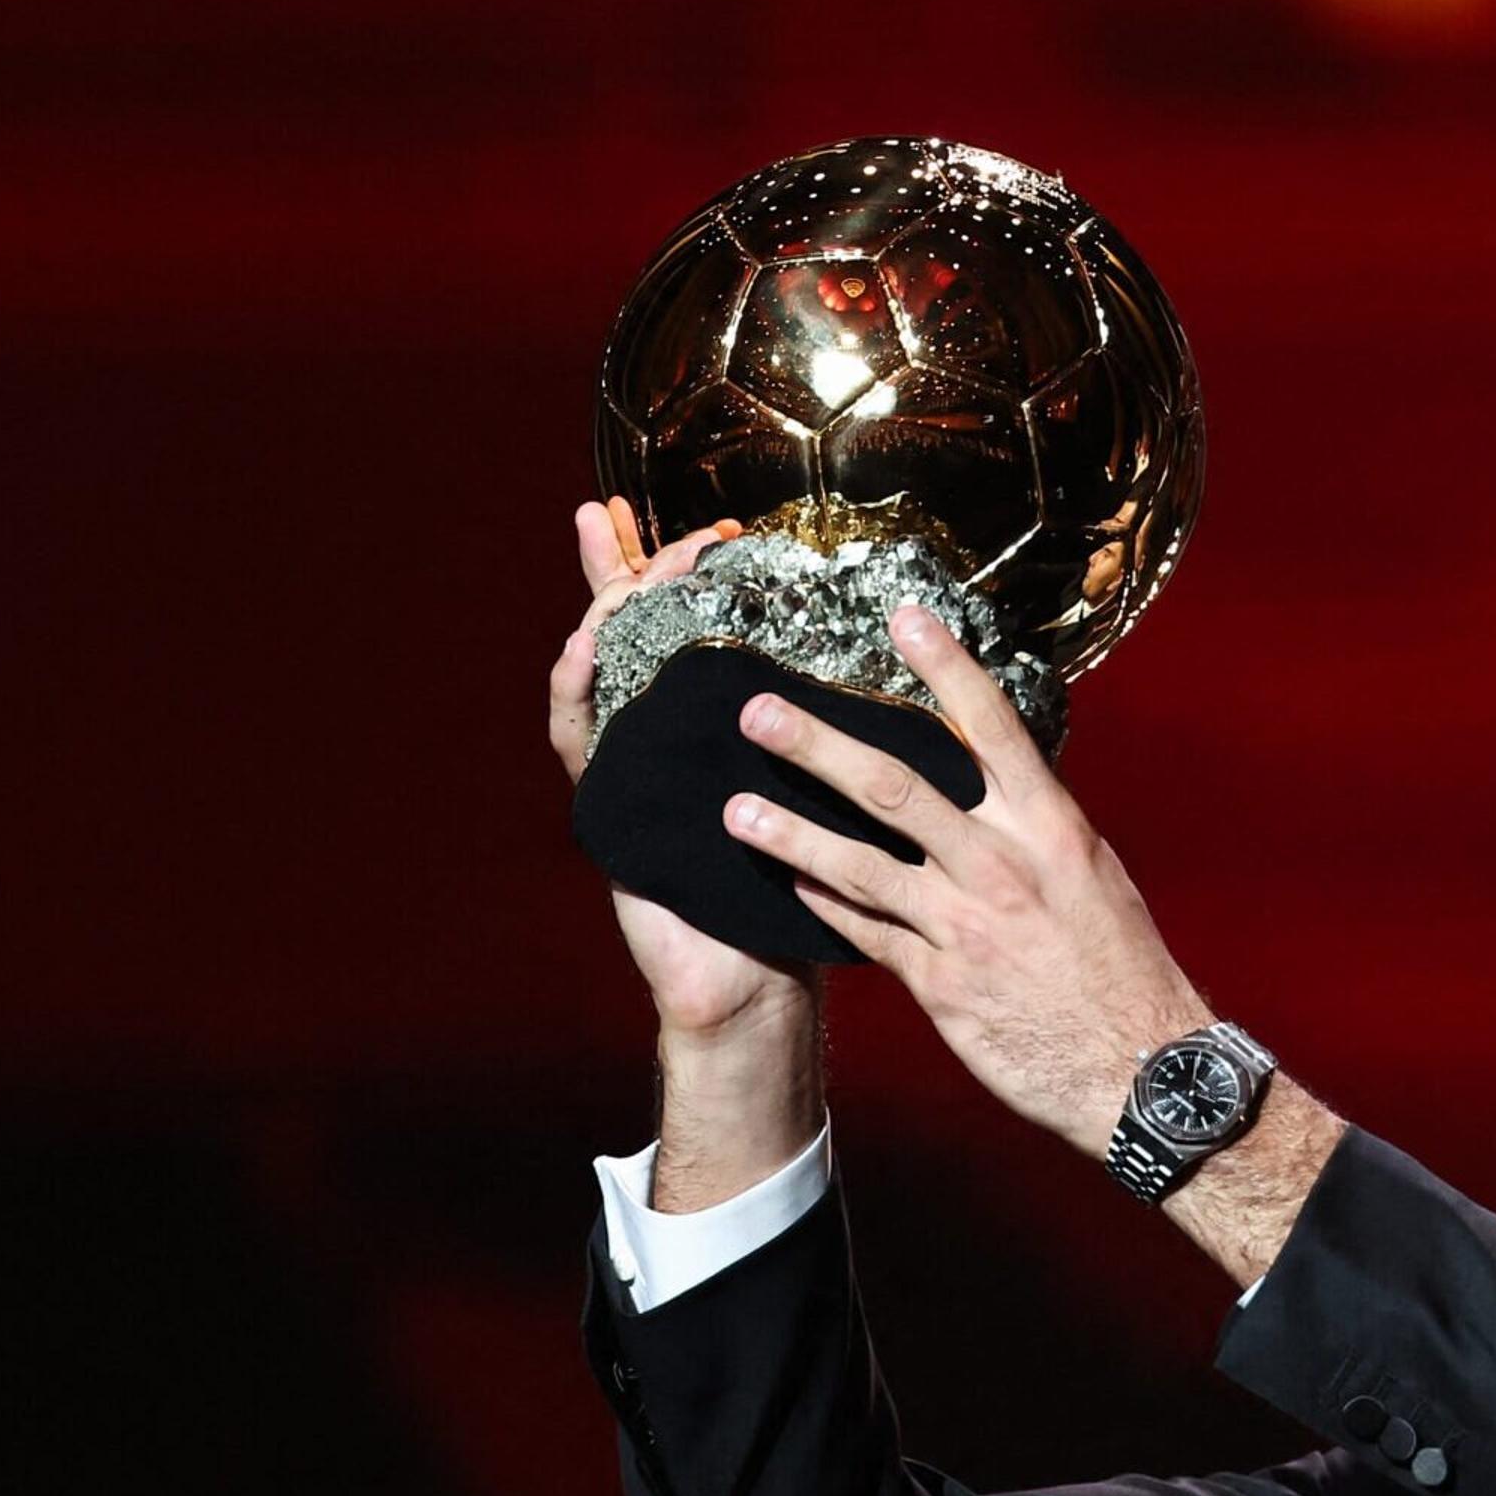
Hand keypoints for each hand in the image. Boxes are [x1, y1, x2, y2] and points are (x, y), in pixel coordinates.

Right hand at [545, 497, 815, 1039]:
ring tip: (612, 562)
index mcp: (721, 723)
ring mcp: (632, 765)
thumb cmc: (807, 886)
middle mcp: (668, 733)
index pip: (703, 627)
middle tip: (634, 518)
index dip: (702, 572)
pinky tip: (580, 653)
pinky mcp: (609, 808)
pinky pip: (579, 741)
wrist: (758, 977)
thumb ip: (848, 734)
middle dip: (634, 567)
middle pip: (638, 630)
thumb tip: (921, 665)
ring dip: (600, 612)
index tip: (731, 525)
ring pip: (601, 670)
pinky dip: (574, 694)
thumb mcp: (834, 795)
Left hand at [717, 600, 1206, 1158]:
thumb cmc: (1124, 968)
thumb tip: (999, 786)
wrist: (1140, 1067)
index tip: (902, 616)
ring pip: (857, 864)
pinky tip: (786, 884)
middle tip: (758, 712)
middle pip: (894, 788)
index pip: (991, 728)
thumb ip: (1036, 831)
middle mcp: (1002, 865)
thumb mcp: (1094, 878)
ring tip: (735, 810)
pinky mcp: (939, 984)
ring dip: (789, 832)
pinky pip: (865, 932)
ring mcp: (965, 926)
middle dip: (817, 745)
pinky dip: (823, 904)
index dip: (945, 668)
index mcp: (1051, 828)